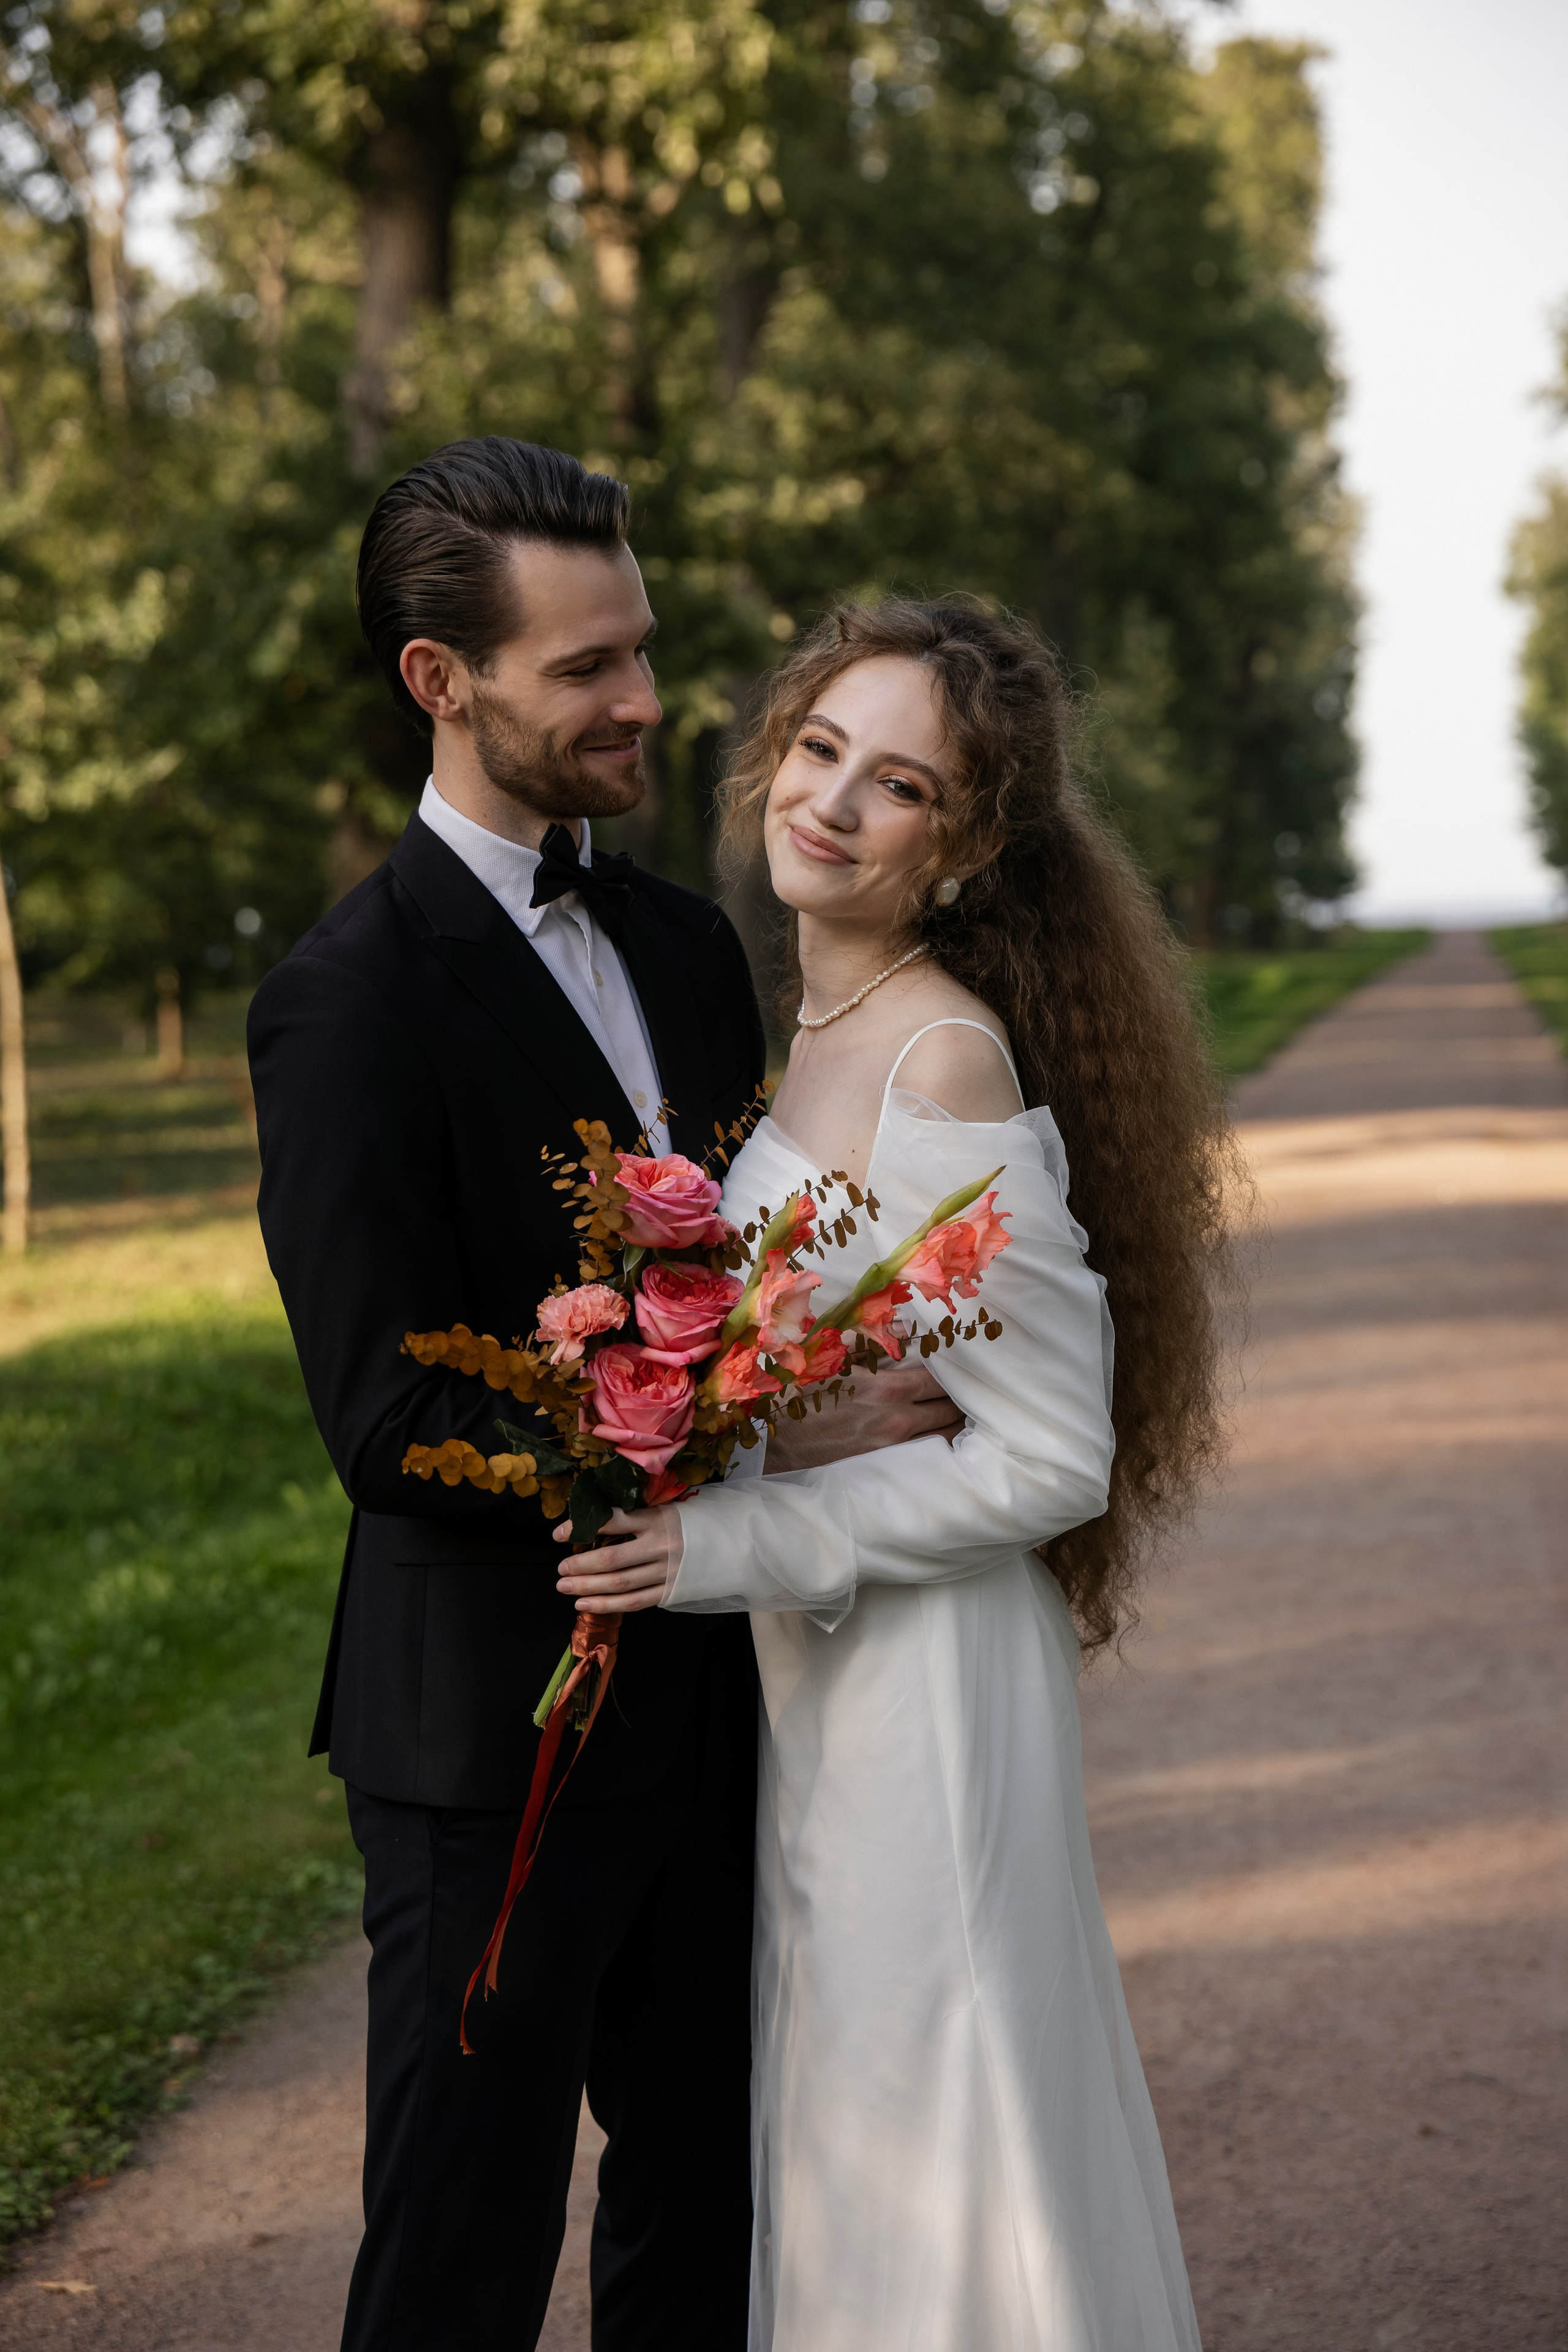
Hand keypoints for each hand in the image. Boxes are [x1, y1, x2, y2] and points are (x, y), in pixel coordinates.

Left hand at [554, 1505, 682, 1614]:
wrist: (729, 1545)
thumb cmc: (688, 1524)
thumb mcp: (662, 1510)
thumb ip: (633, 1517)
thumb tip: (592, 1524)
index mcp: (656, 1519)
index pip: (612, 1521)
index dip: (582, 1527)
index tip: (558, 1534)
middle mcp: (660, 1545)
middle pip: (612, 1558)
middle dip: (581, 1565)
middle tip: (560, 1569)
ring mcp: (666, 1571)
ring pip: (620, 1583)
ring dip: (588, 1587)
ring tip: (564, 1586)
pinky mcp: (670, 1591)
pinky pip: (634, 1602)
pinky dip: (607, 1605)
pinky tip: (585, 1604)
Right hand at [764, 1356, 962, 1473]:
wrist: (774, 1442)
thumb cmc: (803, 1397)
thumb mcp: (837, 1361)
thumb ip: (875, 1347)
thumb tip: (907, 1331)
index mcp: (888, 1388)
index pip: (942, 1380)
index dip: (956, 1375)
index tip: (961, 1370)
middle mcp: (898, 1420)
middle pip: (951, 1410)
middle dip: (962, 1400)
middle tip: (968, 1393)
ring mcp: (894, 1449)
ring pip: (946, 1438)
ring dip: (956, 1426)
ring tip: (961, 1417)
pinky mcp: (886, 1470)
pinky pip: (928, 1458)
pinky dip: (940, 1448)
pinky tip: (943, 1442)